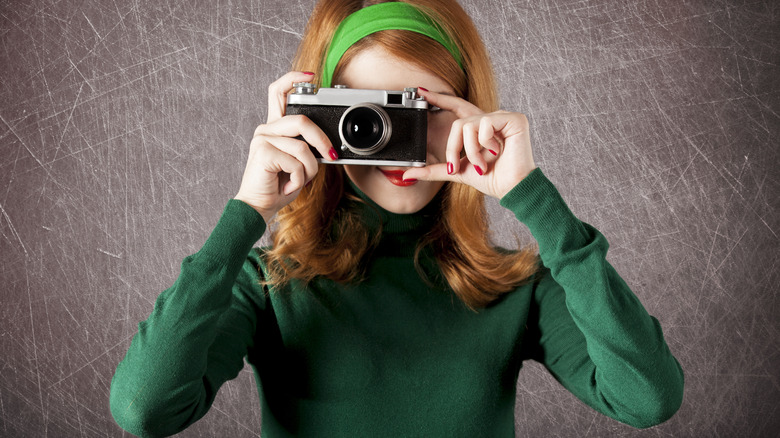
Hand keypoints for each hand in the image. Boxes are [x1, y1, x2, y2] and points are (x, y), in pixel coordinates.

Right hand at [234, 71, 336, 222]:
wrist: (259, 206)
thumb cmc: (279, 186)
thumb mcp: (298, 162)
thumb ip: (306, 147)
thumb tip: (328, 145)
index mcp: (274, 127)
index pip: (278, 92)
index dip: (293, 78)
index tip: (311, 75)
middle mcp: (266, 129)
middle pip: (302, 121)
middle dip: (322, 140)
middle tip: (331, 155)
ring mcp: (262, 139)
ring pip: (302, 148)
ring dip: (310, 170)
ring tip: (300, 180)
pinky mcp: (263, 152)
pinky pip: (296, 163)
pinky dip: (300, 179)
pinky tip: (288, 186)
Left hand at [402, 89, 535, 199]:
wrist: (511, 188)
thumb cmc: (491, 179)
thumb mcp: (456, 172)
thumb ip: (434, 170)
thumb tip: (408, 175)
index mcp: (478, 128)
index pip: (456, 107)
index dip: (439, 99)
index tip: (421, 92)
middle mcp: (490, 119)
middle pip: (459, 123)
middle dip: (453, 148)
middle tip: (455, 167)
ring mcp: (502, 117)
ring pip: (469, 125)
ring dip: (470, 151)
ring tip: (482, 165)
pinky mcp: (513, 118)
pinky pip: (485, 124)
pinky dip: (485, 143)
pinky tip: (497, 152)